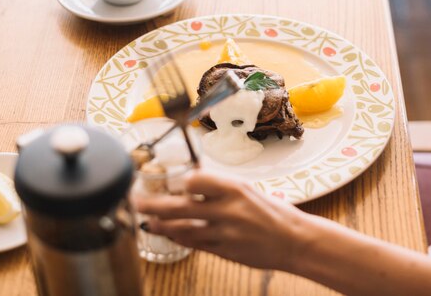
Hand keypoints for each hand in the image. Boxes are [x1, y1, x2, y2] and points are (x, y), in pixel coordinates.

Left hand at [133, 170, 308, 270]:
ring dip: (161, 224)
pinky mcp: (224, 251)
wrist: (295, 240)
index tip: (169, 182)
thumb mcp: (249, 191)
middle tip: (136, 201)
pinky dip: (179, 237)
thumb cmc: (274, 213)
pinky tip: (170, 233)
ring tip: (149, 221)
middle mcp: (228, 209)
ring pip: (182, 229)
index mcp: (236, 189)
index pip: (196, 179)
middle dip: (153, 203)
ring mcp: (225, 233)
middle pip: (180, 206)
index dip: (179, 182)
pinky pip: (193, 244)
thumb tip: (193, 183)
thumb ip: (221, 189)